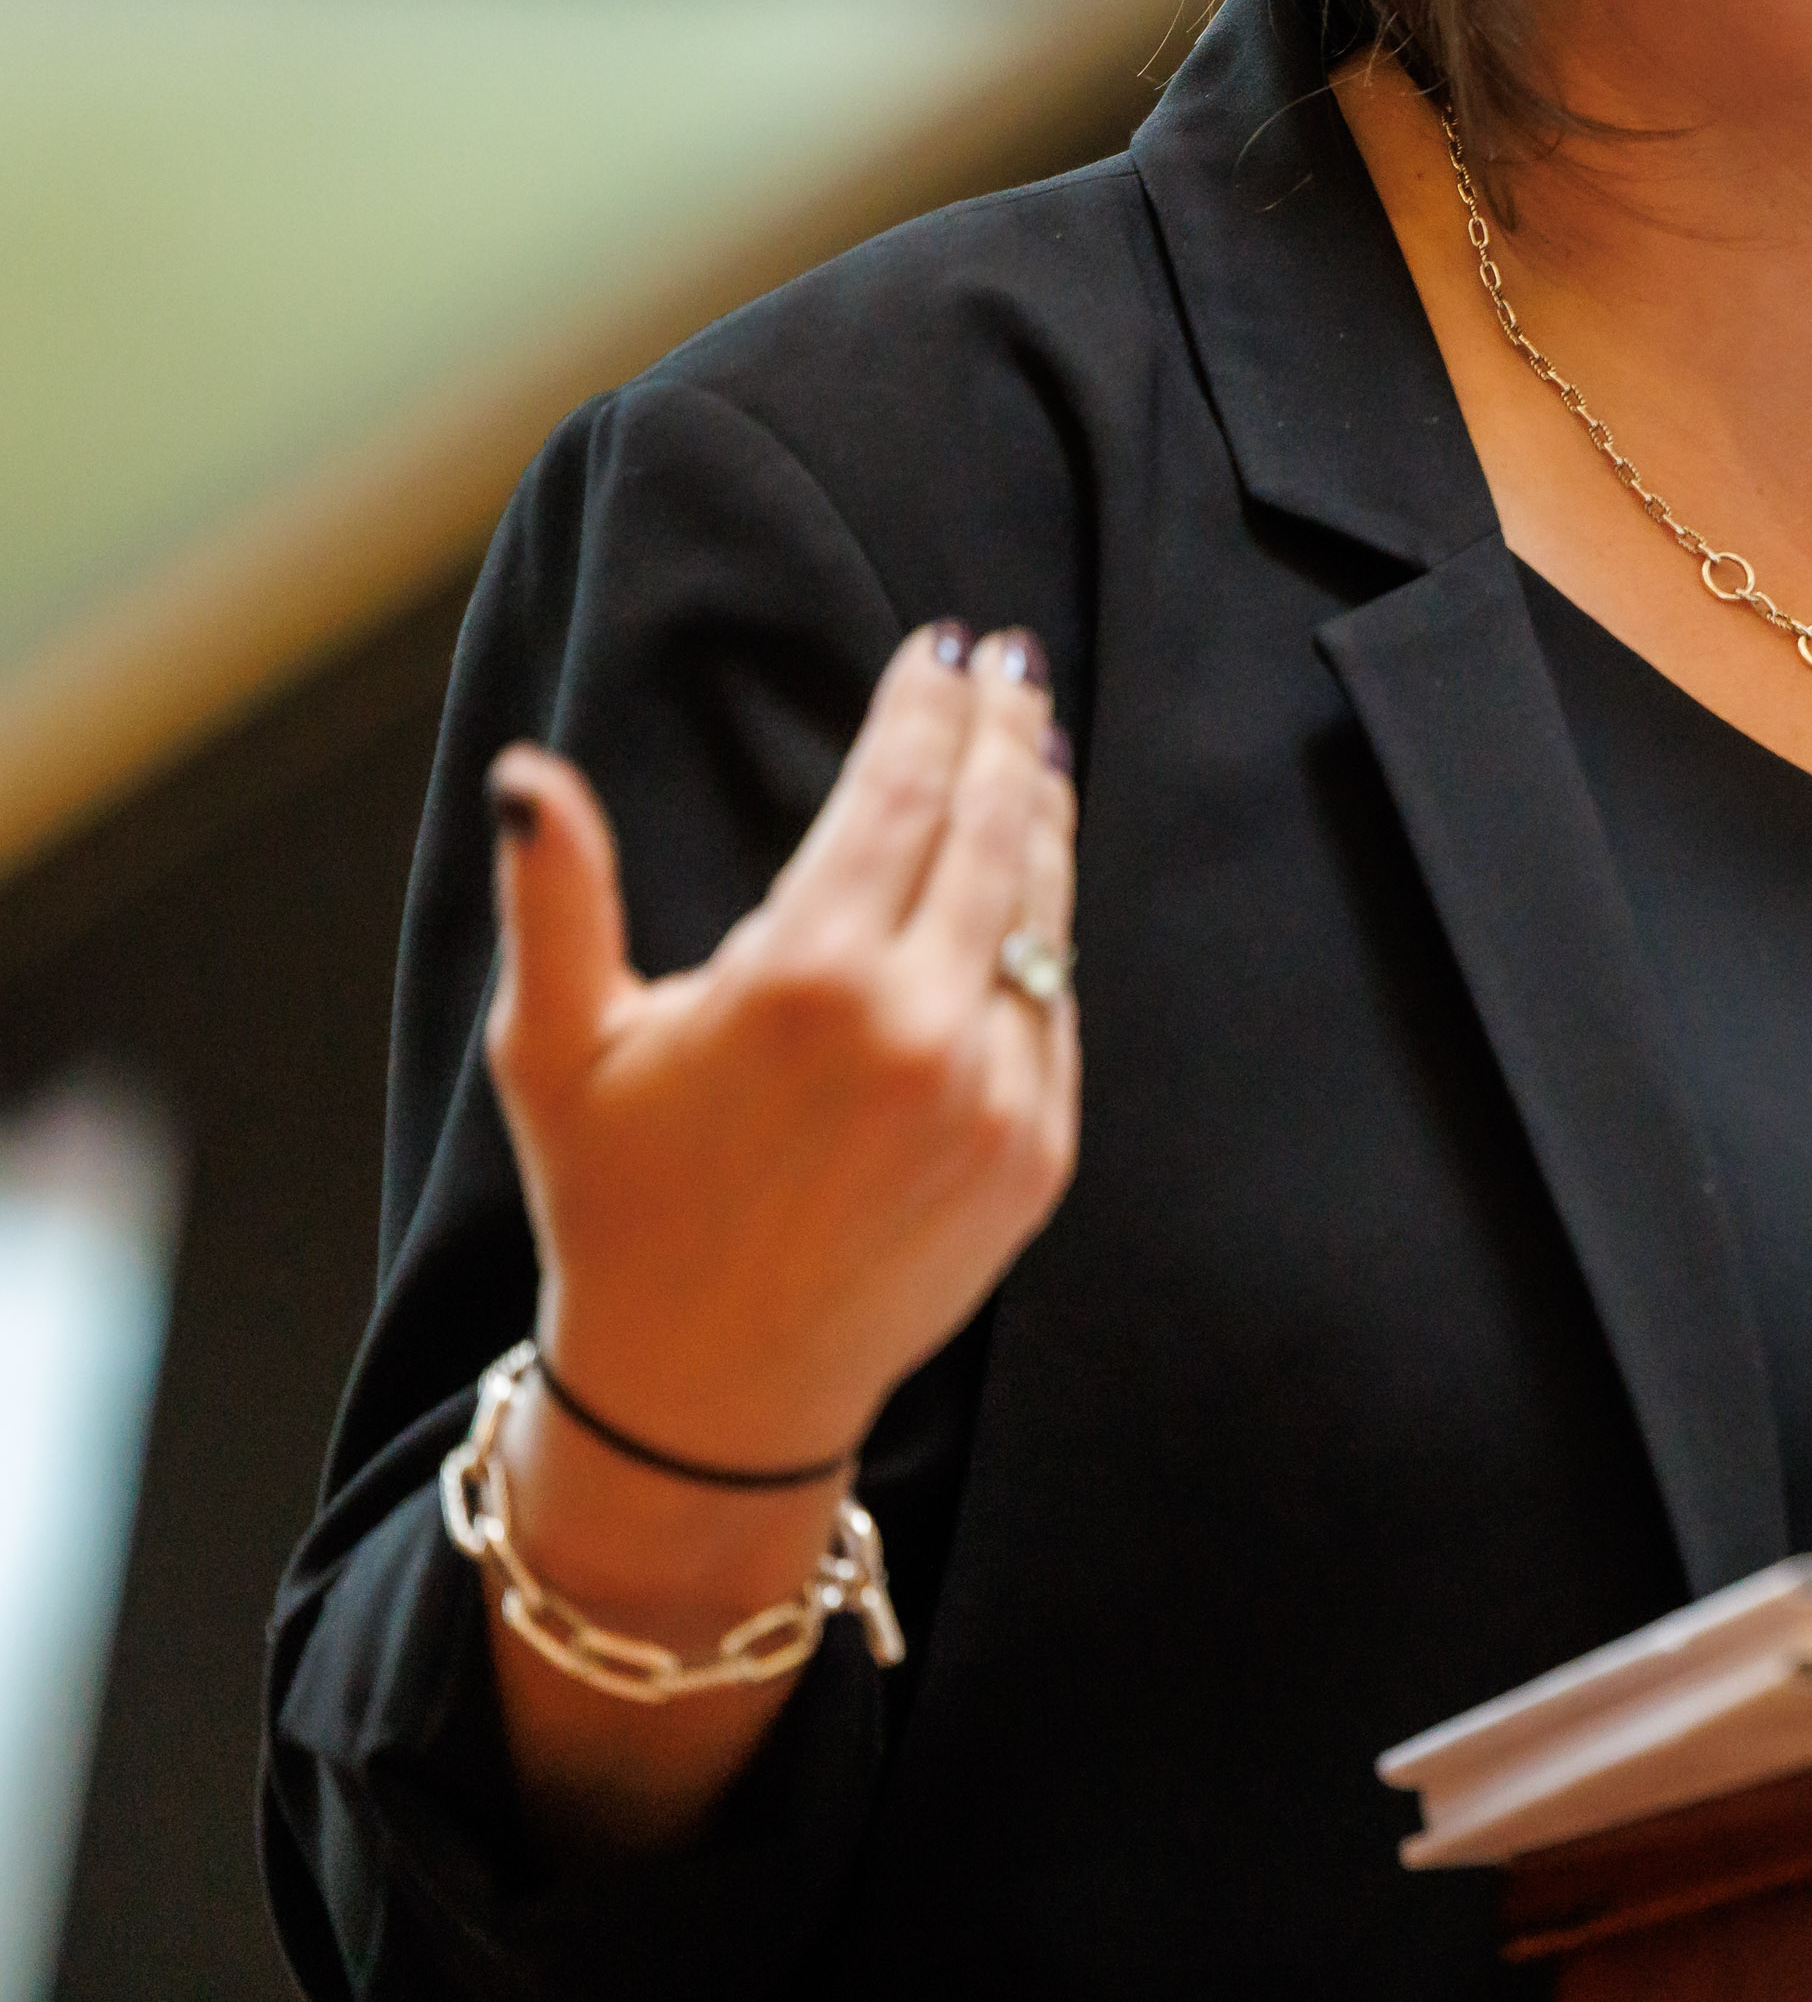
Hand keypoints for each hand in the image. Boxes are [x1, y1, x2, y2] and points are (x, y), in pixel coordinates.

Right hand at [484, 621, 1081, 1479]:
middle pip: (992, 830)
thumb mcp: (555, 1049)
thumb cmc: (616, 1206)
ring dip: (1041, 818)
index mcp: (805, 983)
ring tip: (1030, 750)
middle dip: (1004, 734)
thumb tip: (529, 778)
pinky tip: (1030, 883)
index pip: (901, 794)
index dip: (928, 709)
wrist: (708, 1390)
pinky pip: (1055, 1008)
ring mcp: (994, 1092)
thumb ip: (557, 899)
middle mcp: (918, 1029)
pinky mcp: (1037, 1150)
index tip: (944, 648)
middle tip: (1010, 667)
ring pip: (1042, 914)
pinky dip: (1046, 932)